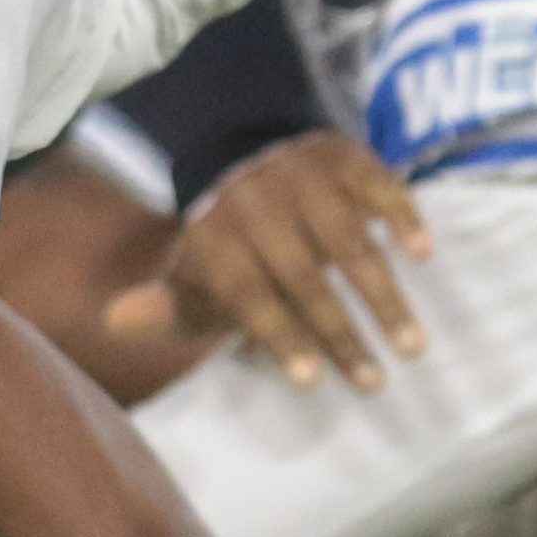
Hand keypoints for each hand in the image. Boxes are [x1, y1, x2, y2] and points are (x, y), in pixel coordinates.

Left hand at [107, 131, 430, 391]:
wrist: (243, 156)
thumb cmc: (227, 245)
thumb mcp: (193, 277)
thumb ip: (166, 308)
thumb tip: (114, 322)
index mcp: (213, 234)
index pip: (246, 291)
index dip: (277, 335)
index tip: (311, 382)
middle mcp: (254, 199)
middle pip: (302, 274)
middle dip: (339, 331)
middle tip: (374, 381)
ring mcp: (300, 173)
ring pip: (347, 238)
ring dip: (382, 294)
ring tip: (412, 345)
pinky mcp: (342, 154)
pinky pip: (377, 183)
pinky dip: (400, 215)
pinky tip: (422, 252)